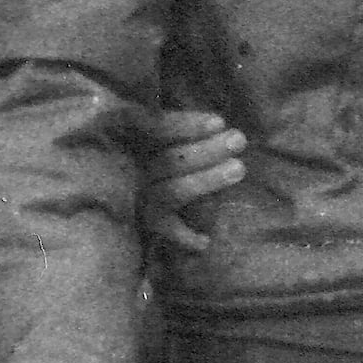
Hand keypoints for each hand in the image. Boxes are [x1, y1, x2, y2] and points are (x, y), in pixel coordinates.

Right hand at [132, 102, 246, 243]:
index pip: (155, 130)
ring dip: (206, 180)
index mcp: (135, 145)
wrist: (122, 221)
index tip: (219, 122)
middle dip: (206, 151)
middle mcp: (132, 172)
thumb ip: (176, 133)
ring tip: (240, 168)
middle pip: (168, 161)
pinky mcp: (145, 226)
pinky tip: (206, 240)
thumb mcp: (163, 145)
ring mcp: (138, 200)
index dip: (185, 125)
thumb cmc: (163, 168)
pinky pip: (167, 231)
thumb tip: (217, 123)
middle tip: (239, 139)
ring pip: (170, 192)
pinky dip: (186, 235)